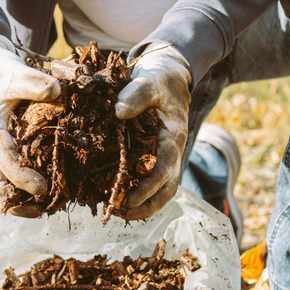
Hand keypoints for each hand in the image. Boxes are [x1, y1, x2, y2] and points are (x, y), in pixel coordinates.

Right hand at [0, 35, 60, 216]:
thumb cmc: (0, 75)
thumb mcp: (15, 73)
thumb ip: (34, 82)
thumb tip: (57, 91)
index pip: (3, 158)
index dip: (21, 176)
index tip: (42, 188)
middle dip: (14, 201)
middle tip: (41, 211)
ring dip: (17, 201)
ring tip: (44, 210)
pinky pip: (6, 177)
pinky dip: (20, 189)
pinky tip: (42, 197)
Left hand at [115, 43, 191, 219]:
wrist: (169, 75)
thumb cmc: (159, 79)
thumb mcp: (149, 80)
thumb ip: (136, 94)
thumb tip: (119, 112)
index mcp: (172, 137)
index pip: (164, 170)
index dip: (148, 188)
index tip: (128, 200)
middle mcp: (171, 152)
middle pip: (167, 189)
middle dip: (146, 206)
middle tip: (120, 214)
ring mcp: (165, 156)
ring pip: (161, 190)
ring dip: (143, 206)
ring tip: (117, 212)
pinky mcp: (155, 157)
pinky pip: (151, 182)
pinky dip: (137, 194)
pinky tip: (116, 198)